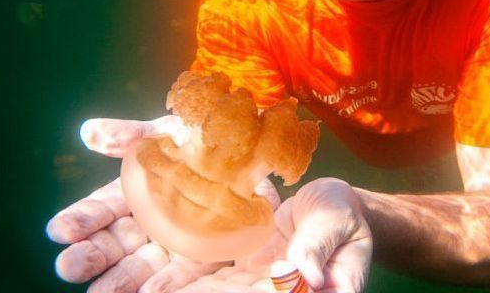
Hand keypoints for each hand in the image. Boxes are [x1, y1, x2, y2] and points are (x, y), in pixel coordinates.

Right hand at [45, 116, 229, 291]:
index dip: (80, 219)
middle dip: (90, 255)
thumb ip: (132, 135)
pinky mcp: (197, 260)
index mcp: (132, 193)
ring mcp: (170, 243)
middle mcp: (146, 223)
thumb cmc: (201, 142)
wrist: (249, 155)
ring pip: (137, 267)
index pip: (100, 210)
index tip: (59, 229)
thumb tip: (89, 132)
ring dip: (117, 280)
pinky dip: (161, 287)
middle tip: (69, 265)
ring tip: (98, 292)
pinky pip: (178, 278)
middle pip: (111, 244)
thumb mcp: (167, 133)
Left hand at [173, 178, 372, 292]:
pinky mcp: (244, 266)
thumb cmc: (344, 214)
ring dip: (184, 291)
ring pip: (217, 292)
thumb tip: (306, 277)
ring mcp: (256, 281)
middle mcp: (277, 292)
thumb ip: (318, 248)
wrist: (334, 204)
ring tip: (144, 292)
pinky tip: (156, 282)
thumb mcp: (336, 224)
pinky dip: (185, 278)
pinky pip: (212, 274)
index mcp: (306, 291)